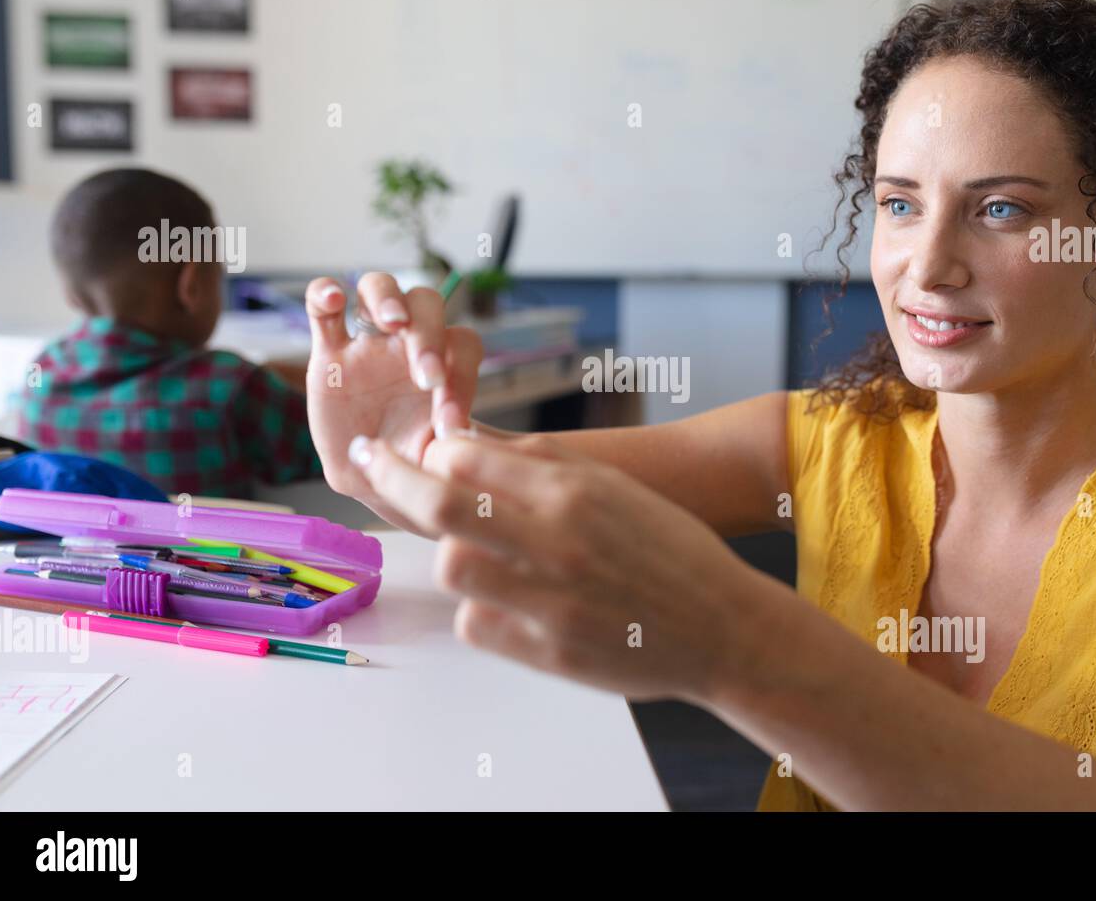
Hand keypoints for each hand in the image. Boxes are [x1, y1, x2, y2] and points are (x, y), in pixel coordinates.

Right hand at [304, 273, 482, 533]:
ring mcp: (367, 343)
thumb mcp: (442, 460)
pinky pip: (322, 308)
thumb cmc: (417, 462)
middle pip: (425, 304)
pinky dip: (324, 294)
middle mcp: (409, 343)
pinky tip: (332, 298)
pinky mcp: (328, 353)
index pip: (462, 344)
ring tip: (393, 321)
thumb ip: (452, 446)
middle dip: (429, 335)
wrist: (377, 480)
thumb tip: (459, 437)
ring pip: (379, 289)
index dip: (462, 375)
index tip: (451, 423)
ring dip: (388, 298)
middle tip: (427, 378)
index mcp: (446, 362)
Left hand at [347, 430, 782, 702]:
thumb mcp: (616, 488)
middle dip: (395, 479)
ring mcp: (552, 599)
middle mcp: (559, 539)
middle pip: (442, 503)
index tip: (417, 451)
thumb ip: (543, 466)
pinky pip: (476, 624)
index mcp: (576, 489)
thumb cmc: (671, 550)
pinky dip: (480, 609)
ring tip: (472, 551)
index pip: (468, 455)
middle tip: (370, 467)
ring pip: (453, 565)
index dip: (432, 450)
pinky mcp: (549, 651)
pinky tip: (504, 600)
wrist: (725, 628)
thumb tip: (464, 444)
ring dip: (452, 552)